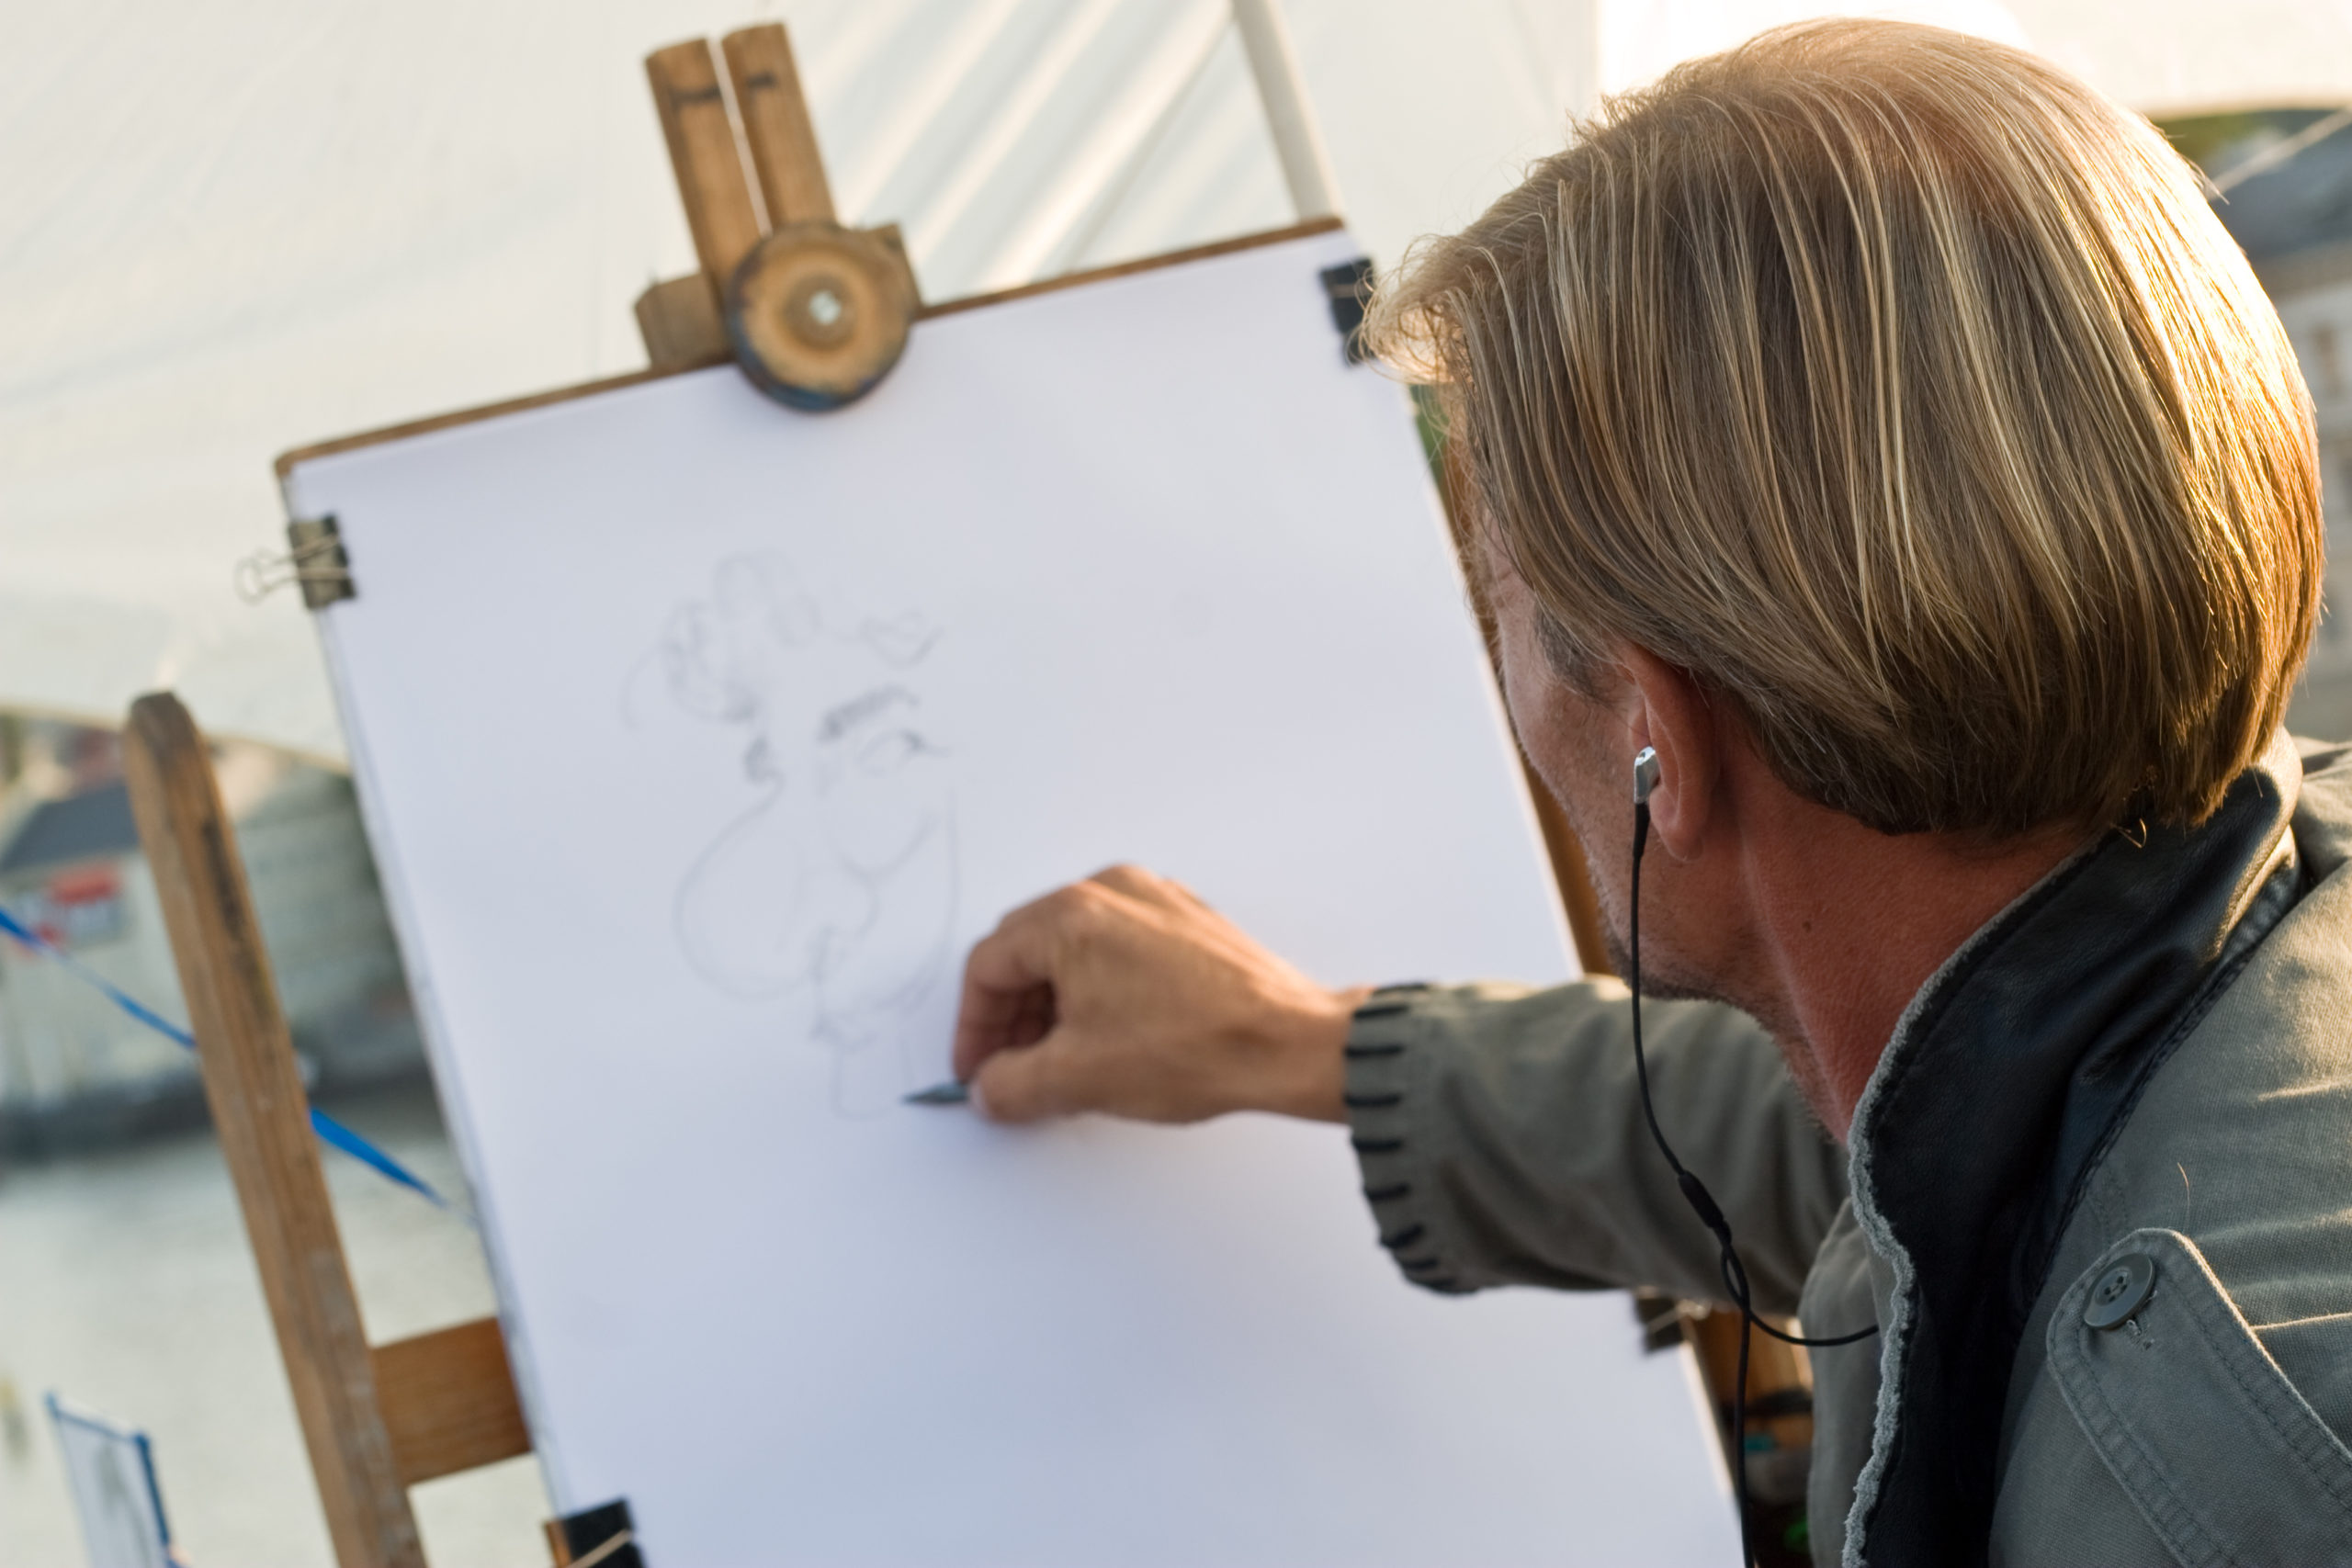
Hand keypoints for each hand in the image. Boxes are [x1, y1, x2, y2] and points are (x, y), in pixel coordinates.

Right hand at [951, 864, 1368, 1124]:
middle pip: (1028, 950)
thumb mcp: (1077, 1079)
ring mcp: (1154, 901)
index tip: (977, 1070)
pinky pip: (1119, 948)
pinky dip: (1099, 989)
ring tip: (1063, 1061)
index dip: (973, 1027)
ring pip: (1074, 949)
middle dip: (1012, 1015)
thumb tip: (991, 1088)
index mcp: (1070, 917)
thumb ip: (1010, 1085)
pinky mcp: (1187, 922)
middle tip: (1013, 1068)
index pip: (989, 967)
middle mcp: (1110, 891)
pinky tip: (1111, 1037)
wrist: (1290, 1045)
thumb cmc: (1195, 1048)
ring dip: (1055, 1004)